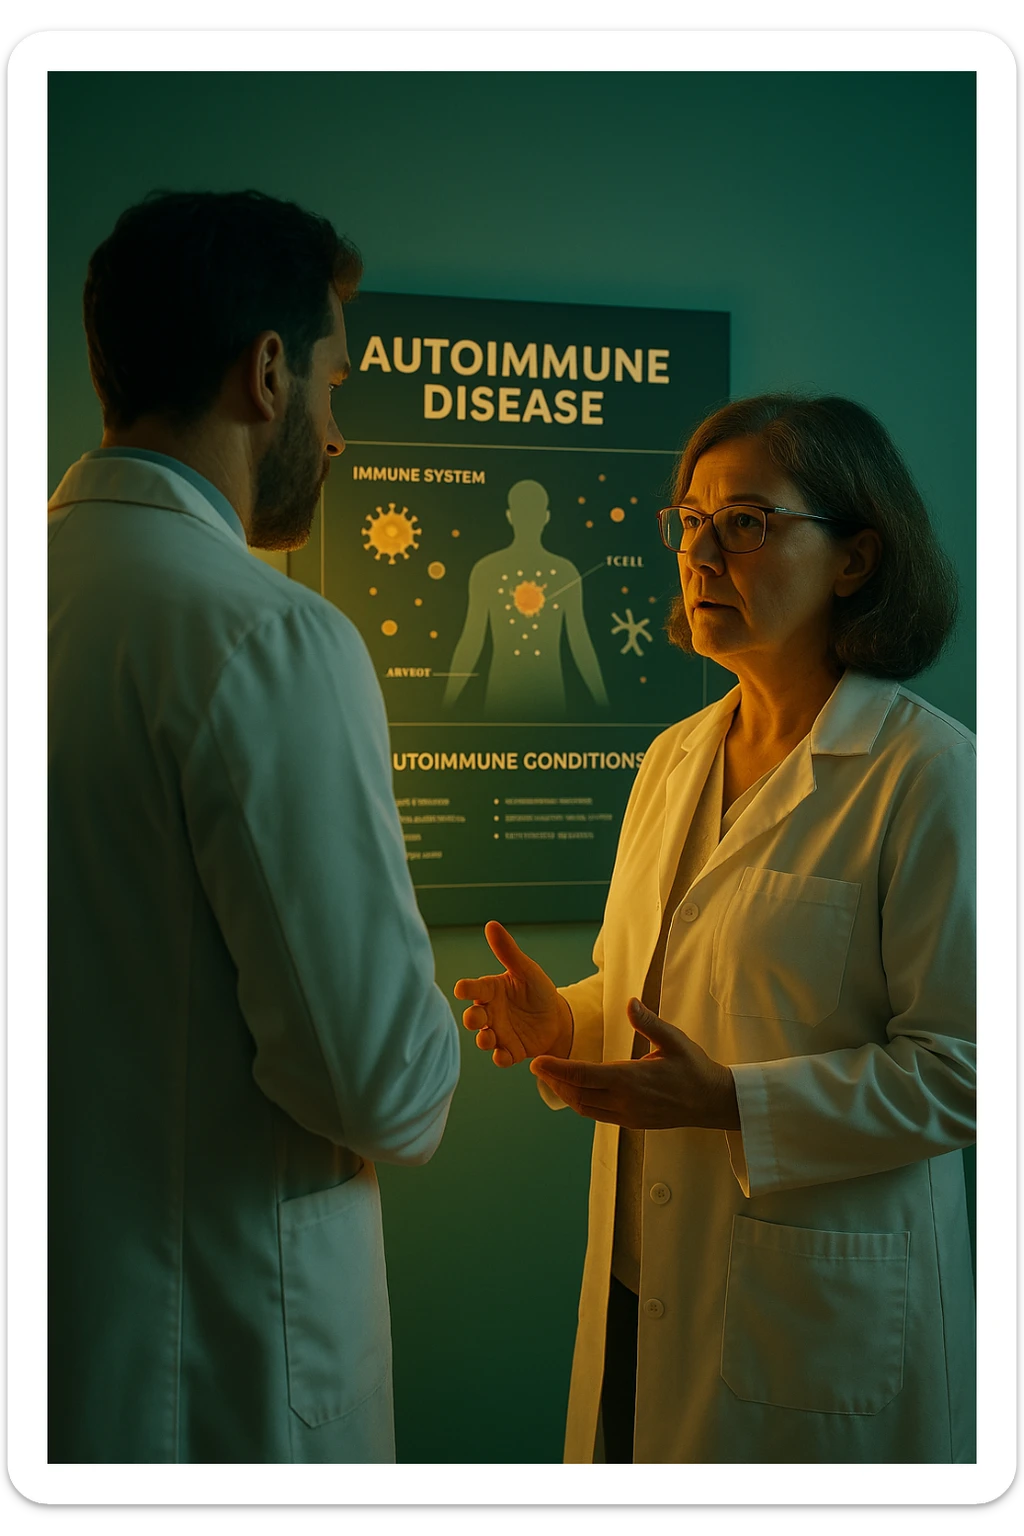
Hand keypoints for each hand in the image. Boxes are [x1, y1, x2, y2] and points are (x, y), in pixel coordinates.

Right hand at [453, 921, 573, 1067]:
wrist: (557, 1017)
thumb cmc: (537, 990)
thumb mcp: (526, 970)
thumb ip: (508, 952)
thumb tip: (491, 925)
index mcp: (491, 991)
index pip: (473, 989)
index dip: (466, 989)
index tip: (461, 988)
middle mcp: (490, 1013)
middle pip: (473, 1017)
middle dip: (472, 1018)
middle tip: (477, 1017)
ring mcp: (499, 1033)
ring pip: (484, 1039)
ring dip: (483, 1040)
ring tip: (487, 1038)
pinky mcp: (511, 1050)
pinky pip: (501, 1057)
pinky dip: (501, 1058)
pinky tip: (505, 1056)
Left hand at [529, 997, 739, 1130]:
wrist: (712, 1102)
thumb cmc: (694, 1068)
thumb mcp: (675, 1040)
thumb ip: (649, 1022)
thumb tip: (630, 1002)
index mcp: (631, 1080)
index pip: (584, 1075)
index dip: (557, 1069)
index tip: (537, 1062)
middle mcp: (625, 1101)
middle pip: (577, 1095)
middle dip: (555, 1081)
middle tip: (539, 1067)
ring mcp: (628, 1115)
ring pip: (585, 1108)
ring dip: (566, 1094)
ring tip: (552, 1078)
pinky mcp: (631, 1122)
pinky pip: (597, 1115)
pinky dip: (581, 1102)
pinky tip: (578, 1090)